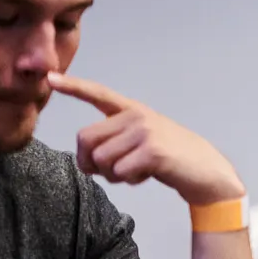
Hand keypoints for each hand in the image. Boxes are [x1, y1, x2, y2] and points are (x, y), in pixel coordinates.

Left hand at [49, 73, 244, 205]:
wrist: (207, 171)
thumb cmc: (170, 160)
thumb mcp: (141, 142)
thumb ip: (113, 142)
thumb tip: (85, 162)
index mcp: (132, 110)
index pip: (98, 94)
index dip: (73, 87)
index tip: (50, 78)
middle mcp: (136, 116)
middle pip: (86, 138)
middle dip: (90, 162)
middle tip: (108, 172)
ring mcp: (145, 131)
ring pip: (101, 159)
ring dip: (112, 175)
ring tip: (135, 172)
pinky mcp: (153, 150)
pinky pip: (120, 172)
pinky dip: (129, 181)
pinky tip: (146, 176)